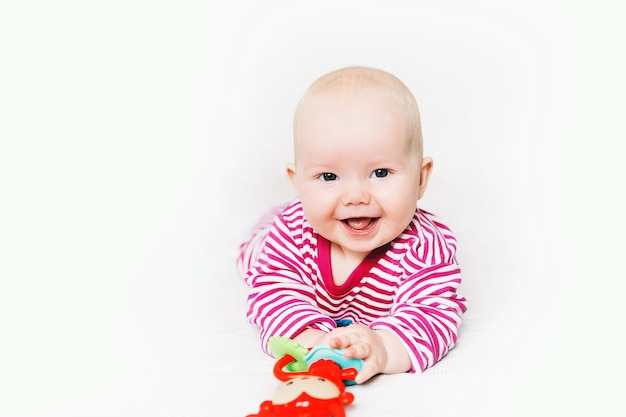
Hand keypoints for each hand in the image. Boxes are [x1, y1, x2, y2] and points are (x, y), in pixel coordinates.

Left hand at [294, 324, 411, 382]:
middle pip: (351, 338)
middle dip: (342, 341)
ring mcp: (370, 349)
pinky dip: (365, 373)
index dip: (333, 338)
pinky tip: (359, 378)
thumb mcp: (347, 339)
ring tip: (346, 355)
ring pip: (362, 349)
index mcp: (352, 331)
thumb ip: (330, 345)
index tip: (326, 342)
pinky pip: (371, 367)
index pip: (340, 334)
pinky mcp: (376, 362)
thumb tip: (307, 353)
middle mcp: (361, 338)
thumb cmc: (359, 344)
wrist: (385, 347)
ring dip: (354, 351)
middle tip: (332, 344)